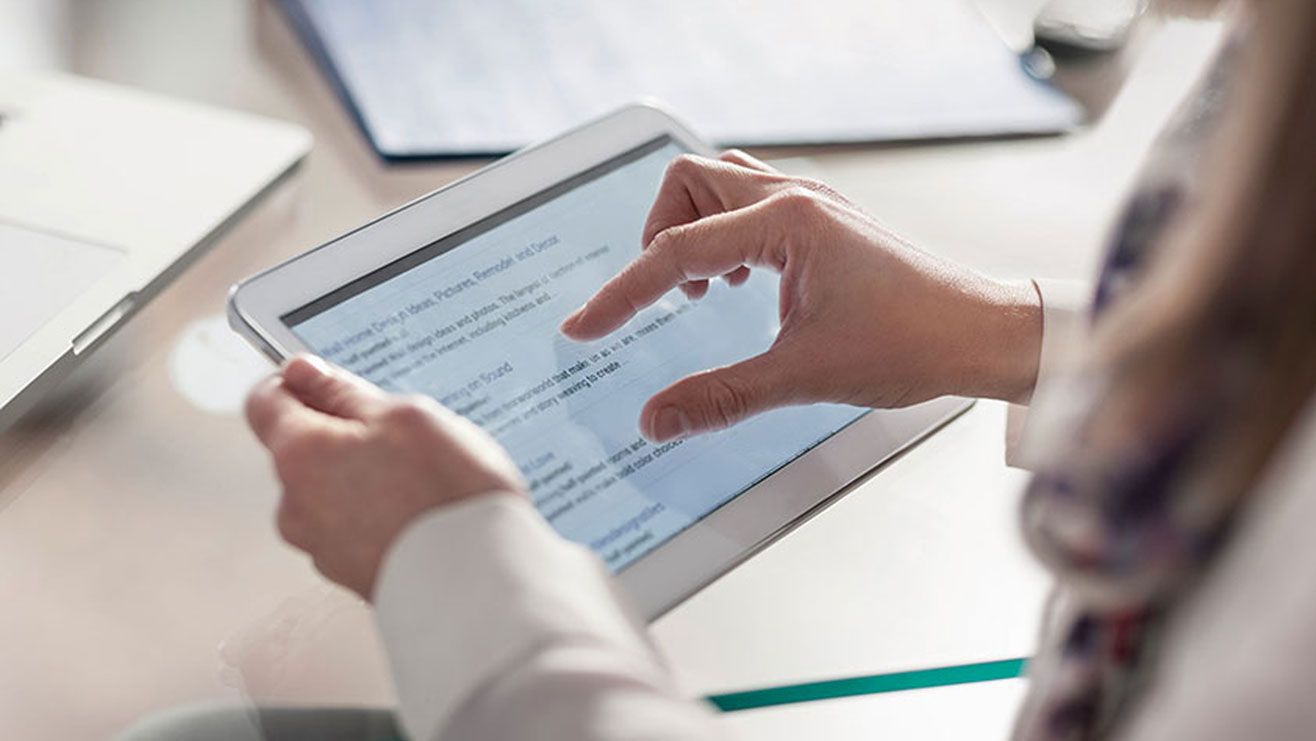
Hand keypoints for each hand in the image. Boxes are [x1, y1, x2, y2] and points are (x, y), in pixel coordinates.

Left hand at [245, 356, 525, 598]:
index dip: (296, 380)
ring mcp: (322, 548)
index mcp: (299, 456)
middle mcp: (296, 506)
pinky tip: (426, 512)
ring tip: (426, 480)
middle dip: (345, 434)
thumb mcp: (406, 417)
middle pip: (305, 450)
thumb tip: (304, 373)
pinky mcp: (352, 576)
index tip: (329, 377)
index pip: (265, 401)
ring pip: (334, 491)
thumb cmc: (445, 496)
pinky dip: (383, 514)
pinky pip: (358, 527)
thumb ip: (346, 393)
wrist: (480, 586)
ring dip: (367, 477)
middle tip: (403, 434)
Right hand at [560, 151, 1040, 442]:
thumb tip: (657, 419)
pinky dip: (725, 234)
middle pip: (687, 182)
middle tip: (658, 296)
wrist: (980, 333)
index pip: (676, 249)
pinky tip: (740, 284)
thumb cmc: (913, 341)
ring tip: (702, 291)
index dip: (622, 292)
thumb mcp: (804, 376)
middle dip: (656, 235)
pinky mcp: (823, 219)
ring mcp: (812, 203)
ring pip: (718, 183)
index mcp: (787, 222)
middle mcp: (796, 198)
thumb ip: (721, 396)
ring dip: (691, 228)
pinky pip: (750, 201)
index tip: (585, 327)